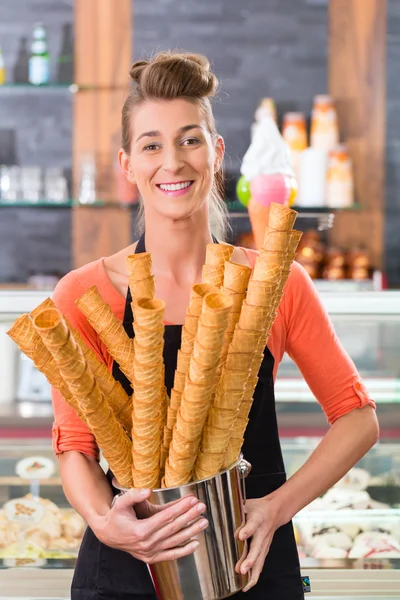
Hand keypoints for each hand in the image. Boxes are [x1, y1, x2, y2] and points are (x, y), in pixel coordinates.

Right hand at [92, 488, 207, 562]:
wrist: (108, 535)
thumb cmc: (117, 516)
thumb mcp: (122, 502)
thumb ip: (134, 495)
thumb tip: (148, 490)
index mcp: (140, 530)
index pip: (166, 517)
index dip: (181, 508)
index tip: (193, 500)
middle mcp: (146, 544)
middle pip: (173, 528)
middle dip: (189, 516)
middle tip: (202, 507)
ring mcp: (150, 552)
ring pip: (175, 541)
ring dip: (191, 531)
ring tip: (204, 521)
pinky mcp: (152, 558)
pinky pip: (171, 555)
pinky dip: (184, 550)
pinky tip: (196, 543)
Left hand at [235, 496, 281, 591]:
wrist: (275, 511)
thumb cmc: (258, 508)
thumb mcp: (247, 505)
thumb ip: (237, 511)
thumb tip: (222, 516)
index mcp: (258, 518)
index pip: (253, 524)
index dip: (247, 530)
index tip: (240, 536)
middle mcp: (263, 533)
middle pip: (257, 548)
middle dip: (250, 560)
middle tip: (242, 569)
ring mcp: (265, 543)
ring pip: (260, 560)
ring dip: (252, 572)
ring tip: (245, 584)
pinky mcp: (264, 550)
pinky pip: (260, 564)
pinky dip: (255, 575)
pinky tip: (247, 585)